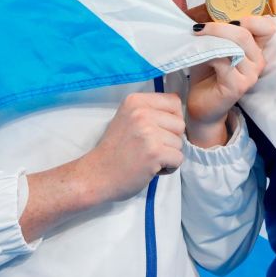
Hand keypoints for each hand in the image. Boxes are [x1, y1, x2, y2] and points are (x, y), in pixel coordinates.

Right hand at [20, 92, 185, 241]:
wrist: (95, 175)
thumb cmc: (114, 150)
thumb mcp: (127, 119)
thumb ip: (150, 111)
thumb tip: (179, 110)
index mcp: (135, 101)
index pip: (174, 101)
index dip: (171, 119)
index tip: (156, 131)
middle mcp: (142, 112)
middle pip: (180, 123)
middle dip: (170, 139)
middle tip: (149, 148)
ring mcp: (148, 132)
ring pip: (180, 143)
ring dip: (168, 155)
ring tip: (147, 158)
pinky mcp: (154, 152)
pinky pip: (178, 159)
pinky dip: (168, 167)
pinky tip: (151, 168)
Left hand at [187, 16, 275, 146]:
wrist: (202, 105)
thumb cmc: (208, 74)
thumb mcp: (216, 47)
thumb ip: (222, 33)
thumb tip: (210, 15)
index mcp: (256, 50)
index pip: (268, 27)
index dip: (251, 19)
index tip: (228, 19)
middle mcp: (258, 61)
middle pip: (246, 33)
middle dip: (220, 27)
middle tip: (199, 28)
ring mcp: (251, 75)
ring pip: (236, 45)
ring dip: (213, 39)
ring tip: (198, 41)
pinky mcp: (239, 86)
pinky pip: (224, 62)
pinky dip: (210, 55)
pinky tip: (201, 58)